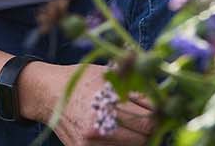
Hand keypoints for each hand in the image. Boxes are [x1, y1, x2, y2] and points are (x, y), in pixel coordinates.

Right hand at [19, 61, 157, 144]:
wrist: (50, 93)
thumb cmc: (84, 80)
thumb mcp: (110, 74)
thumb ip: (137, 89)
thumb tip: (164, 99)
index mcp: (108, 103)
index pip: (148, 121)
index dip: (159, 117)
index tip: (162, 111)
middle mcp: (99, 126)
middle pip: (143, 138)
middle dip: (150, 128)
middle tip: (150, 119)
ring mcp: (90, 142)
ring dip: (137, 138)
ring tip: (134, 125)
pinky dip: (122, 143)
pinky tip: (120, 132)